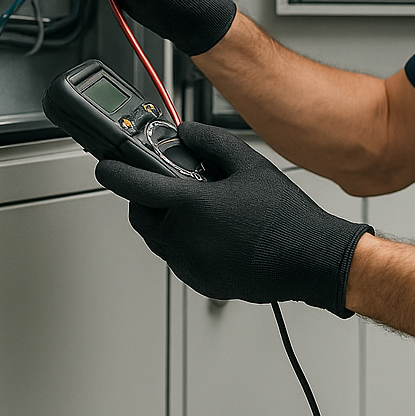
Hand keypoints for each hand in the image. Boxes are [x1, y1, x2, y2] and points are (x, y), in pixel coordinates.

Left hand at [96, 122, 372, 316]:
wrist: (310, 260)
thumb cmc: (286, 218)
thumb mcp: (249, 165)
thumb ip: (210, 142)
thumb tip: (186, 134)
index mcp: (193, 206)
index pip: (135, 186)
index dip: (114, 172)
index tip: (105, 166)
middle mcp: (185, 239)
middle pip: (141, 216)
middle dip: (146, 198)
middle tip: (170, 184)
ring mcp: (191, 265)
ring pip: (158, 238)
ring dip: (165, 220)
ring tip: (202, 207)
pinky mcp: (200, 282)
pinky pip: (177, 257)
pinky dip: (182, 242)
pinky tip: (214, 232)